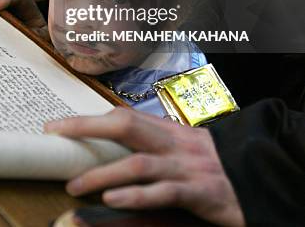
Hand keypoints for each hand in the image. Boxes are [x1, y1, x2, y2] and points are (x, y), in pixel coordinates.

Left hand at [45, 108, 244, 226]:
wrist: (260, 175)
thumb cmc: (216, 162)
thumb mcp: (185, 146)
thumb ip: (154, 142)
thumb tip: (116, 144)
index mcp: (168, 130)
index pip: (123, 117)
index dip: (89, 120)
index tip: (59, 125)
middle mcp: (174, 143)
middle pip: (125, 126)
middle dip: (88, 128)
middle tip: (56, 137)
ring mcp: (186, 166)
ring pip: (138, 162)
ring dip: (102, 171)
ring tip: (75, 183)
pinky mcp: (199, 192)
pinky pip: (163, 192)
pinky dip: (136, 195)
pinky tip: (114, 199)